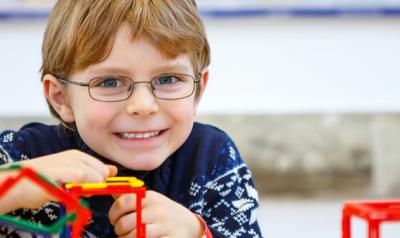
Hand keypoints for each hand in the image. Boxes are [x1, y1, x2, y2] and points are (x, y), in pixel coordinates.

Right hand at [0, 149, 116, 212]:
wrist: (18, 182)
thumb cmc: (45, 180)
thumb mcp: (72, 173)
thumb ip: (93, 172)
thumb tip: (114, 170)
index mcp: (78, 156)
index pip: (102, 168)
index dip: (100, 182)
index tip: (89, 188)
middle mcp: (74, 157)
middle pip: (101, 174)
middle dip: (95, 186)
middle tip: (77, 190)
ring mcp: (66, 163)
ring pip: (93, 177)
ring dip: (86, 190)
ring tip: (70, 191)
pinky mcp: (58, 173)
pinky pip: (80, 177)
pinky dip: (78, 187)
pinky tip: (67, 190)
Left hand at [109, 190, 202, 237]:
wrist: (189, 225)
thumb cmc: (163, 212)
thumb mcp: (150, 200)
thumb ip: (130, 196)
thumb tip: (110, 188)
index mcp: (149, 198)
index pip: (123, 202)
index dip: (113, 213)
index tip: (114, 219)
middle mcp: (157, 210)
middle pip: (125, 223)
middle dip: (119, 230)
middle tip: (122, 232)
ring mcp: (164, 226)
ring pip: (134, 236)